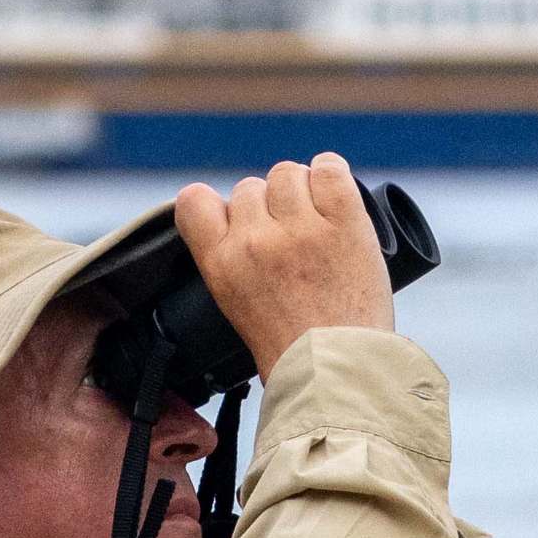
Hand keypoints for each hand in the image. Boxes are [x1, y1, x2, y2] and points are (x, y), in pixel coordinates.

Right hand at [172, 156, 393, 367]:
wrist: (336, 369)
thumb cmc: (290, 344)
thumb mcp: (235, 301)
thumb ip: (231, 256)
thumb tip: (238, 215)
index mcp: (220, 262)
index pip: (193, 199)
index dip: (216, 204)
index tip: (236, 220)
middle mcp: (255, 240)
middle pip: (249, 187)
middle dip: (269, 208)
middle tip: (292, 243)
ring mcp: (300, 229)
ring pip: (287, 174)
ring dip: (302, 192)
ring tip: (317, 225)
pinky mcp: (344, 221)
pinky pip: (329, 168)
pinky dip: (331, 176)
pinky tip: (336, 199)